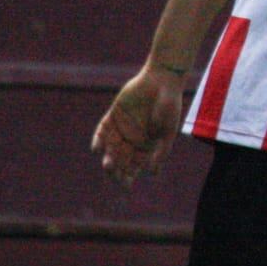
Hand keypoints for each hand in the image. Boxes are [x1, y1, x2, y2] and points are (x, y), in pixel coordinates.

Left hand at [92, 63, 187, 185]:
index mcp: (146, 146)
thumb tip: (152, 172)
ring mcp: (122, 127)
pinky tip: (96, 149)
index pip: (134, 167)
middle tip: (115, 174)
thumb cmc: (170, 106)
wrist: (163, 80)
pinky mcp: (114, 115)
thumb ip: (161, 151)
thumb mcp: (168, 131)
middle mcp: (132, 139)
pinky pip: (102, 130)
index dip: (128, 177)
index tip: (126, 185)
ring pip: (110, 148)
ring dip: (108, 158)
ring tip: (108, 165)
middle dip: (116, 171)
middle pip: (120, 161)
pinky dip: (98, 139)